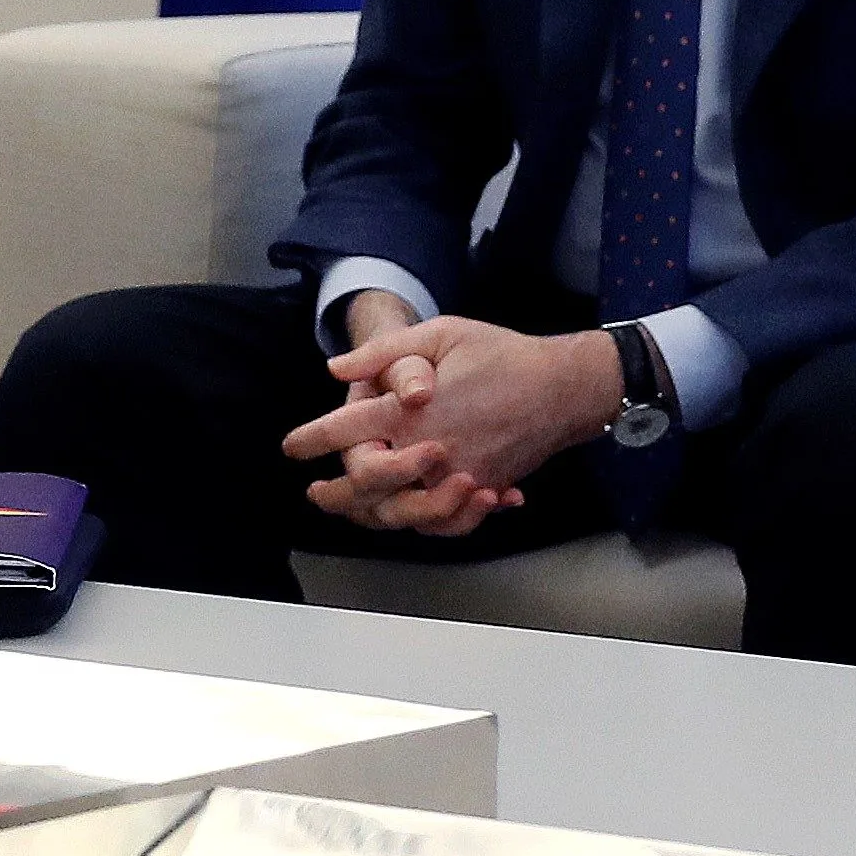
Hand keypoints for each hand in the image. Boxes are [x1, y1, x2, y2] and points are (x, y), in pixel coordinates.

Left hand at [280, 316, 618, 534]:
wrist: (562, 387)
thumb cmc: (500, 354)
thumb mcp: (442, 334)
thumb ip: (385, 352)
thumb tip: (335, 368)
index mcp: (411, 407)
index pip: (346, 430)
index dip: (313, 439)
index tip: (293, 447)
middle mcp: (428, 447)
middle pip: (366, 485)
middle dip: (335, 494)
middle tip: (317, 493)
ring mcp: (457, 475)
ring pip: (402, 512)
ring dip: (372, 516)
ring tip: (354, 512)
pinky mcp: (481, 490)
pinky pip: (444, 521)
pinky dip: (423, 522)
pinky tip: (409, 514)